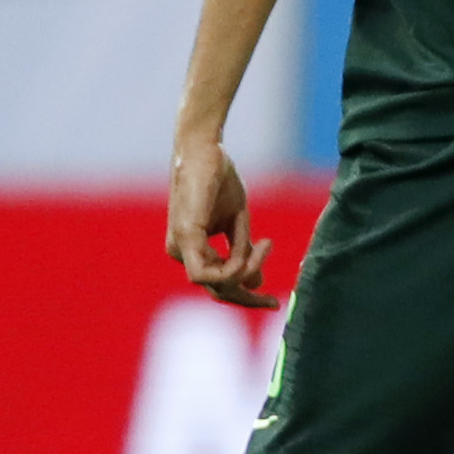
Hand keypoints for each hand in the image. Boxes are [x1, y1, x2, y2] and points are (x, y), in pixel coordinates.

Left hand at [166, 135, 278, 308]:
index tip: (272, 296)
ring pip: (215, 284)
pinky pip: (206, 274)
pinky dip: (232, 270)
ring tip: (265, 245)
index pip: (220, 285)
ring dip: (246, 272)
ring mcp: (180, 247)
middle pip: (217, 292)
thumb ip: (242, 252)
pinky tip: (252, 251)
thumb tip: (254, 284)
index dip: (247, 296)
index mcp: (192, 250)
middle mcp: (181, 252)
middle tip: (274, 302)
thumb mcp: (238, 223)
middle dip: (247, 298)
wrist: (206, 152)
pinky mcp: (185, 237)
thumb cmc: (220, 181)